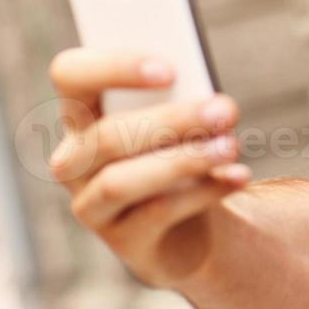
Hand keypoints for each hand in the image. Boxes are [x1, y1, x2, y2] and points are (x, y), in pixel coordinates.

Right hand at [47, 48, 250, 287]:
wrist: (192, 223)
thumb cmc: (181, 150)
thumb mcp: (180, 119)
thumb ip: (181, 98)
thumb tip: (210, 102)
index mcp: (83, 112)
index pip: (71, 75)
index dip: (114, 68)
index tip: (170, 70)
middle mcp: (74, 159)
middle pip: (107, 135)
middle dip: (171, 121)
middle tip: (225, 109)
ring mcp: (91, 204)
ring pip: (121, 181)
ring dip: (183, 161)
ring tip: (232, 145)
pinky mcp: (121, 240)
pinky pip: (157, 213)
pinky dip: (203, 191)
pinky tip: (237, 176)